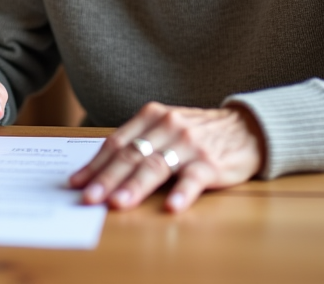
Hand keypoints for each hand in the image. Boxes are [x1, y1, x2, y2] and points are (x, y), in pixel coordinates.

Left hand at [70, 102, 264, 212]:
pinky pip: (193, 179)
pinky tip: (171, 207)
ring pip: (156, 166)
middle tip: (89, 197)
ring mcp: (190, 145)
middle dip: (107, 178)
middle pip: (132, 155)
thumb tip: (102, 171)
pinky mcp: (211, 163)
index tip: (76, 183)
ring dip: (135, 186)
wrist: (247, 129)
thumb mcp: (166, 127)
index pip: (117, 142)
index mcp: (152, 116)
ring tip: (118, 203)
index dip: (95, 164)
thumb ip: (139, 143)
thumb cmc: (198, 132)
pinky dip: (182, 193)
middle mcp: (168, 127)